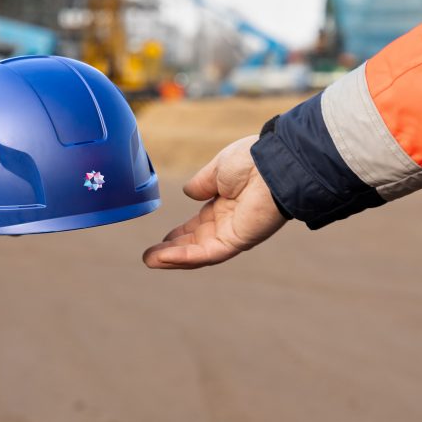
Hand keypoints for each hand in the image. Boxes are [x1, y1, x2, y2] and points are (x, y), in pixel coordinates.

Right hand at [143, 136, 286, 268]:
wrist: (272, 162)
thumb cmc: (251, 160)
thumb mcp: (217, 169)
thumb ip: (202, 183)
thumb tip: (188, 191)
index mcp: (225, 204)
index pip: (199, 225)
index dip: (180, 234)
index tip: (163, 238)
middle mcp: (230, 222)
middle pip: (196, 243)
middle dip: (172, 250)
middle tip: (149, 257)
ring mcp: (234, 233)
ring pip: (199, 253)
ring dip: (173, 258)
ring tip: (149, 261)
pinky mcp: (238, 241)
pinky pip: (207, 254)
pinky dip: (184, 256)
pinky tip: (163, 256)